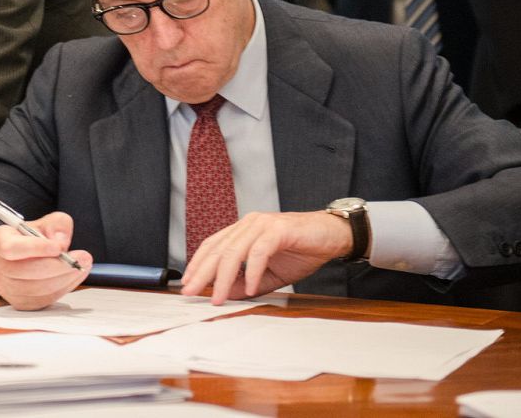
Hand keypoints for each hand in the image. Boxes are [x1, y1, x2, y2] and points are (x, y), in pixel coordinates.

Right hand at [0, 212, 90, 310]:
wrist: (18, 256)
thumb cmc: (29, 239)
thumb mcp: (43, 222)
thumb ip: (56, 224)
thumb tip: (61, 240)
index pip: (12, 248)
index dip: (36, 248)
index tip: (59, 247)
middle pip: (27, 271)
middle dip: (59, 266)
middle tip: (82, 258)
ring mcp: (6, 287)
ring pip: (37, 289)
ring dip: (64, 279)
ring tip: (80, 267)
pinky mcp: (19, 302)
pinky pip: (43, 300)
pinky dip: (62, 289)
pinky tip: (72, 277)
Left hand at [179, 211, 351, 304]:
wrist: (333, 236)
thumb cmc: (302, 251)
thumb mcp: (270, 274)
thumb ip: (249, 283)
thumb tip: (227, 294)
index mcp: (243, 231)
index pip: (212, 246)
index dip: (198, 264)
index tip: (187, 284)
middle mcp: (249, 224)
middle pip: (218, 249)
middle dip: (202, 273)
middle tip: (191, 292)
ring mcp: (263, 225)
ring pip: (234, 251)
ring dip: (224, 277)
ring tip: (218, 297)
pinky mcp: (279, 230)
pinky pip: (259, 251)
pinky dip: (253, 271)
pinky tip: (251, 288)